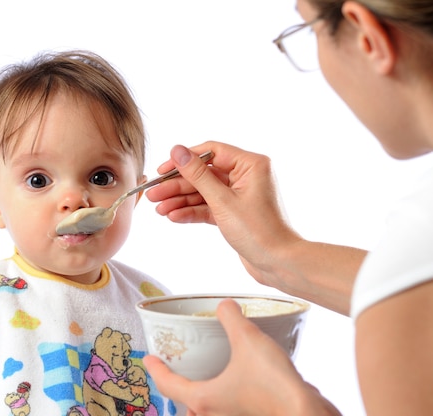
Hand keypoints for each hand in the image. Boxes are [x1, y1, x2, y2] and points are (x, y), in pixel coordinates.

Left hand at [143, 299, 340, 415]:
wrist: (308, 413)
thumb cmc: (273, 385)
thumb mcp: (247, 339)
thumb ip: (231, 317)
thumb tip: (225, 304)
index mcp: (203, 400)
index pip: (168, 385)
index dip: (155, 369)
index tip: (148, 359)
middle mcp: (214, 414)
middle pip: (186, 404)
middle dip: (179, 388)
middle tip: (176, 367)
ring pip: (207, 409)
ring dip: (202, 395)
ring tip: (205, 372)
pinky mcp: (250, 415)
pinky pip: (228, 408)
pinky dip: (224, 395)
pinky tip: (237, 378)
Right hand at [146, 142, 300, 280]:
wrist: (278, 263)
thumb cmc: (260, 232)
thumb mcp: (222, 201)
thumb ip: (197, 175)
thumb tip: (178, 151)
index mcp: (251, 165)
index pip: (210, 152)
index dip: (184, 160)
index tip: (163, 169)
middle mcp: (246, 176)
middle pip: (203, 174)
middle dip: (177, 186)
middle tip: (155, 194)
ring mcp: (239, 195)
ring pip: (203, 192)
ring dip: (181, 200)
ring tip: (159, 209)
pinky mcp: (234, 212)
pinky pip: (208, 206)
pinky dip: (192, 211)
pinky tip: (174, 216)